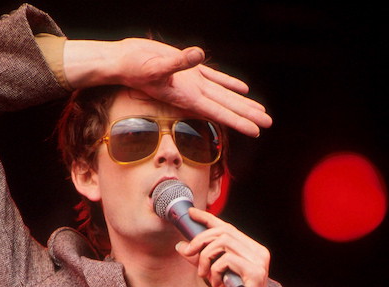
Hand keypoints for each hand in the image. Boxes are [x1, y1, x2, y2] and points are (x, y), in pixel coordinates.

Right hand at [64, 38, 271, 136]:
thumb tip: (199, 53)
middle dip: (248, 115)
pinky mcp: (189, 70)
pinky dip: (229, 84)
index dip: (239, 121)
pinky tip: (242, 88)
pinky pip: (215, 79)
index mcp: (189, 96)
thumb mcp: (156, 65)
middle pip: (227, 107)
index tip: (257, 131)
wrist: (120, 63)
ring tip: (260, 111)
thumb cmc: (134, 67)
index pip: (220, 112)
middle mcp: (193, 93)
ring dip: (242, 103)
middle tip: (268, 124)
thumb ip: (178, 62)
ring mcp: (193, 82)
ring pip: (224, 95)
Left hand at [175, 207, 275, 286]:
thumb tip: (181, 246)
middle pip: (223, 231)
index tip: (191, 214)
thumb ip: (200, 259)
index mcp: (251, 250)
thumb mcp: (213, 275)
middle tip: (188, 253)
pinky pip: (226, 260)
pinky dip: (214, 270)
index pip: (228, 227)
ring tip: (203, 274)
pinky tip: (216, 282)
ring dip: (205, 257)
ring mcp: (258, 262)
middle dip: (200, 240)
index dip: (208, 218)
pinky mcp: (254, 273)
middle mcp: (258, 252)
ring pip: (223, 243)